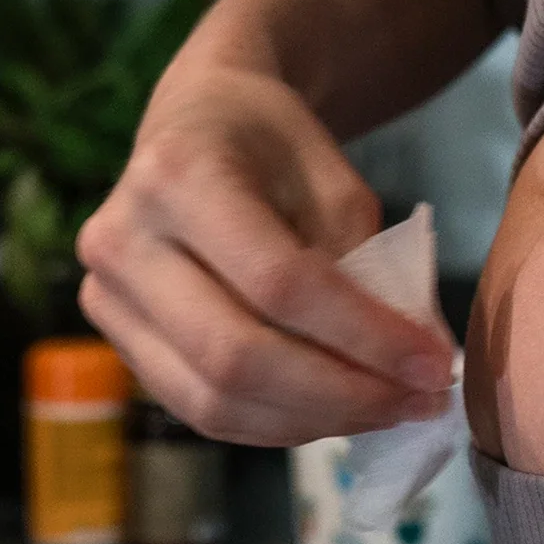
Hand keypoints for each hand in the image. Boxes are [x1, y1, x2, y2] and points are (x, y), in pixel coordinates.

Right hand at [77, 64, 456, 445]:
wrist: (197, 120)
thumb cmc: (272, 141)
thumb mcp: (335, 176)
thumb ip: (367, 264)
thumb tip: (413, 364)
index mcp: (179, 174)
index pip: (279, 282)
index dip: (364, 335)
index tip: (437, 365)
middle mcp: (122, 239)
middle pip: (235, 355)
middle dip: (342, 395)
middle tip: (420, 402)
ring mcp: (106, 296)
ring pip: (212, 400)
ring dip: (313, 422)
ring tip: (388, 411)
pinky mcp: (116, 337)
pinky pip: (198, 408)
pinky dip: (275, 422)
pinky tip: (335, 410)